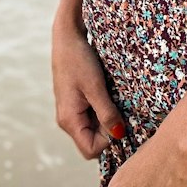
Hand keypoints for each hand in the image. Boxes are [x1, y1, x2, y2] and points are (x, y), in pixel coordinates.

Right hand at [51, 21, 125, 159]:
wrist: (67, 36)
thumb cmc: (79, 60)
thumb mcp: (96, 87)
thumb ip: (107, 114)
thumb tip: (119, 135)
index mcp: (69, 120)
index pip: (91, 150)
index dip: (108, 140)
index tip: (117, 118)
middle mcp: (67, 120)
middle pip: (92, 140)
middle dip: (108, 128)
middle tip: (116, 104)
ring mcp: (70, 111)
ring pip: (93, 127)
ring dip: (106, 117)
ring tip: (111, 96)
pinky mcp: (75, 102)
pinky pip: (91, 115)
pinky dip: (102, 108)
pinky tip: (106, 92)